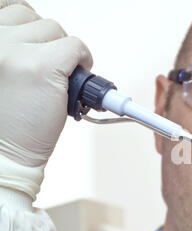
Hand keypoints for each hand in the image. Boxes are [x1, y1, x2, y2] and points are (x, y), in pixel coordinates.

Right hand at [0, 0, 91, 198]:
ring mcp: (16, 51)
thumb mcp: (1, 72)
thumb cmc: (4, 118)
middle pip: (35, 20)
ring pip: (57, 31)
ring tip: (53, 82)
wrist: (5, 154)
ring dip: (63, 54)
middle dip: (47, 44)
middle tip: (46, 73)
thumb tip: (38, 30)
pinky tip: (73, 82)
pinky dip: (83, 61)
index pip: (12, 11)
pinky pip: (76, 47)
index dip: (30, 34)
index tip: (36, 49)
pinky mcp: (43, 66)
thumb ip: (13, 48)